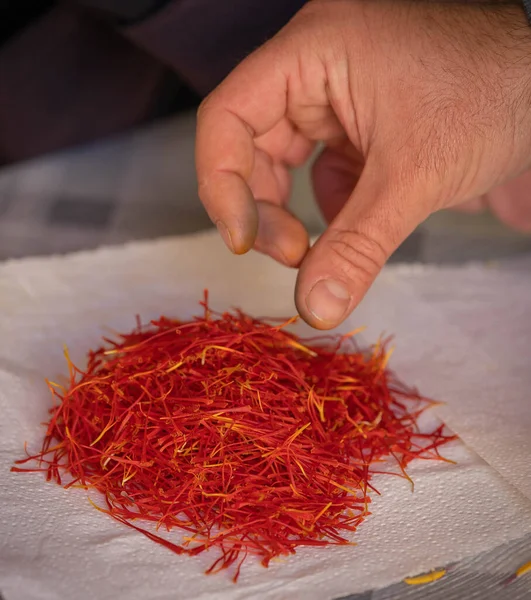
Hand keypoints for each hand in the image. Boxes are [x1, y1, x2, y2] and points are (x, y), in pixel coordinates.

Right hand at [196, 0, 530, 328]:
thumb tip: (312, 310)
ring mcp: (336, 99)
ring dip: (291, 215)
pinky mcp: (358, 129)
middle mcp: (314, 69)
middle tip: (294, 257)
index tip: (243, 243)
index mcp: (314, 51)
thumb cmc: (497, 95)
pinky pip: (319, 174)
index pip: (227, 116)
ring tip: (318, 250)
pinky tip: (359, 223)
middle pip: (248, 147)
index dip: (222, 185)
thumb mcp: (414, 177)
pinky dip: (329, 211)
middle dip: (263, 209)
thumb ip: (356, 247)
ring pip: (281, 165)